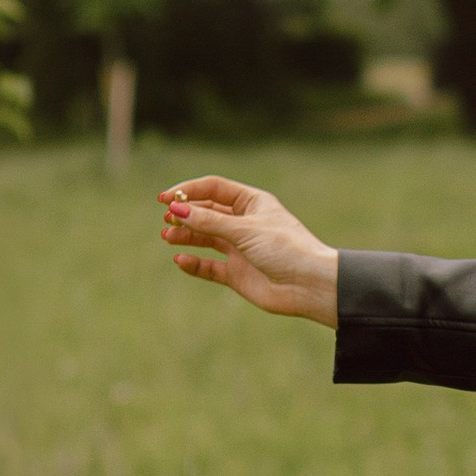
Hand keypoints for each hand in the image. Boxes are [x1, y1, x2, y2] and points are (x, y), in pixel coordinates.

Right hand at [159, 176, 339, 325]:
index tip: (165, 199)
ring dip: (186, 236)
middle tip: (167, 219)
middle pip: (207, 212)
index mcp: (252, 203)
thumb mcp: (245, 230)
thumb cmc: (286, 249)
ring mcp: (240, 249)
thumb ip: (209, 221)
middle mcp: (245, 223)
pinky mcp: (237, 274)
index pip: (214, 188)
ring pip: (205, 238)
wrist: (310, 286)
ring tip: (168, 237)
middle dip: (185, 214)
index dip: (188, 191)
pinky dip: (194, 263)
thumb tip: (176, 210)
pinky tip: (181, 260)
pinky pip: (209, 266)